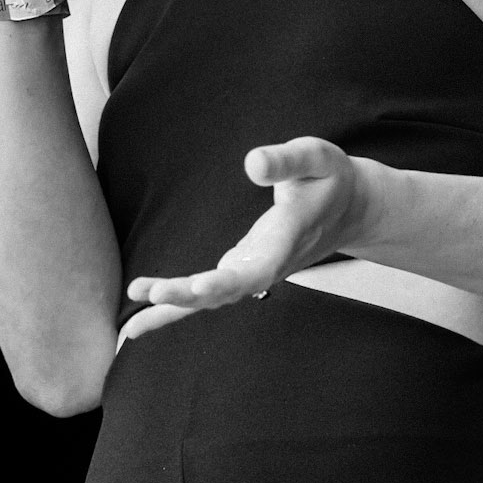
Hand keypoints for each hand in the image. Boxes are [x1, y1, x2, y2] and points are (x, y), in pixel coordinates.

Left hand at [121, 138, 367, 341]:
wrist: (350, 208)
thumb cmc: (330, 178)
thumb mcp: (318, 157)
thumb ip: (287, 160)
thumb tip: (251, 162)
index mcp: (288, 238)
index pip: (257, 268)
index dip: (227, 282)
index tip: (197, 288)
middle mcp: (270, 263)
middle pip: (228, 291)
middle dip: (189, 297)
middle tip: (151, 294)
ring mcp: (255, 270)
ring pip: (213, 299)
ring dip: (175, 309)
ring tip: (132, 325)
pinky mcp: (242, 269)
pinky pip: (207, 294)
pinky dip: (175, 309)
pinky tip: (140, 321)